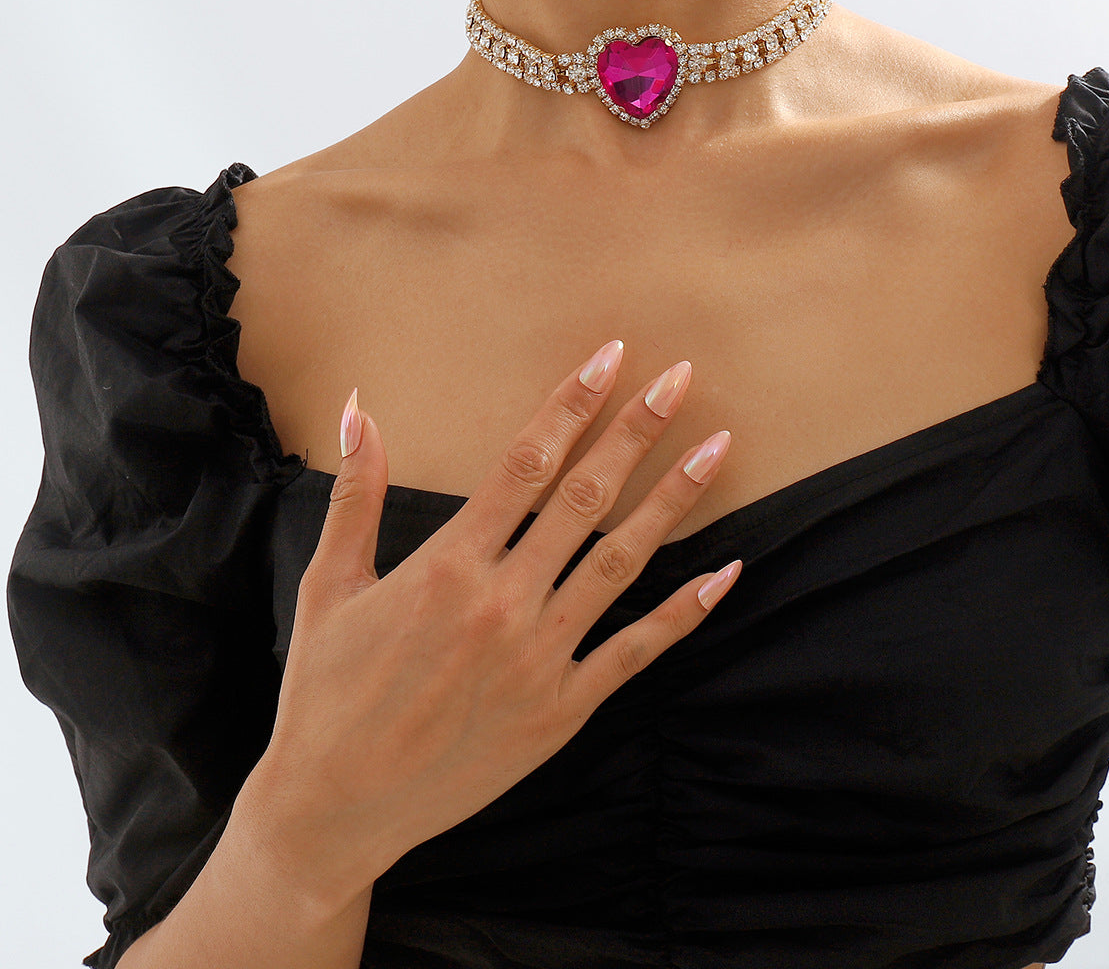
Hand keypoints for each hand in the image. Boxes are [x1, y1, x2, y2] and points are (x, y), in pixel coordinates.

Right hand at [244, 340, 739, 912]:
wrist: (334, 808)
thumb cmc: (325, 692)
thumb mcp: (328, 585)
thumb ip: (355, 494)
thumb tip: (356, 409)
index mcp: (447, 564)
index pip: (525, 463)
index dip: (571, 404)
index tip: (610, 358)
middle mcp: (502, 602)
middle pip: (585, 497)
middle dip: (636, 430)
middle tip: (679, 378)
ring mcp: (539, 658)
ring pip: (622, 561)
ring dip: (673, 500)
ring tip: (717, 449)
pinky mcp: (562, 710)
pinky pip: (635, 650)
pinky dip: (685, 610)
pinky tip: (726, 572)